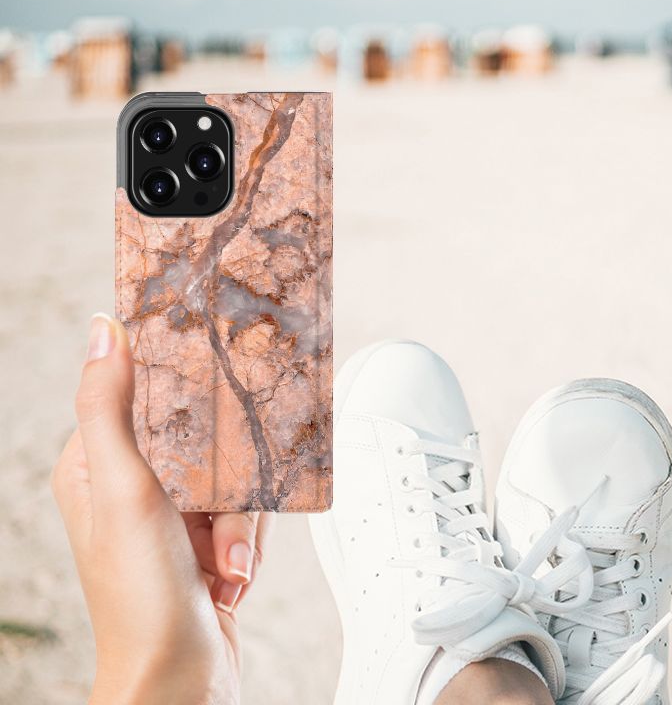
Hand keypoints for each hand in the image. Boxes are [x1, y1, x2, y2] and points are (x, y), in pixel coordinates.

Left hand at [52, 313, 271, 704]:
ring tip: (224, 563)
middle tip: (218, 516)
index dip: (183, 390)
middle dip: (225, 482)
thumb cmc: (141, 596)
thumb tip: (104, 330)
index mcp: (95, 467)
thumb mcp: (124, 490)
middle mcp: (131, 488)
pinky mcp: (204, 543)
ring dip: (239, 524)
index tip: (215, 382)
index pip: (143, 396)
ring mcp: (170, 518)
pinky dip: (247, 544)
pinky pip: (246, 513)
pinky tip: (231, 575)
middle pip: (203, 437)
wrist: (180, 680)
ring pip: (233, 477)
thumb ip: (109, 409)